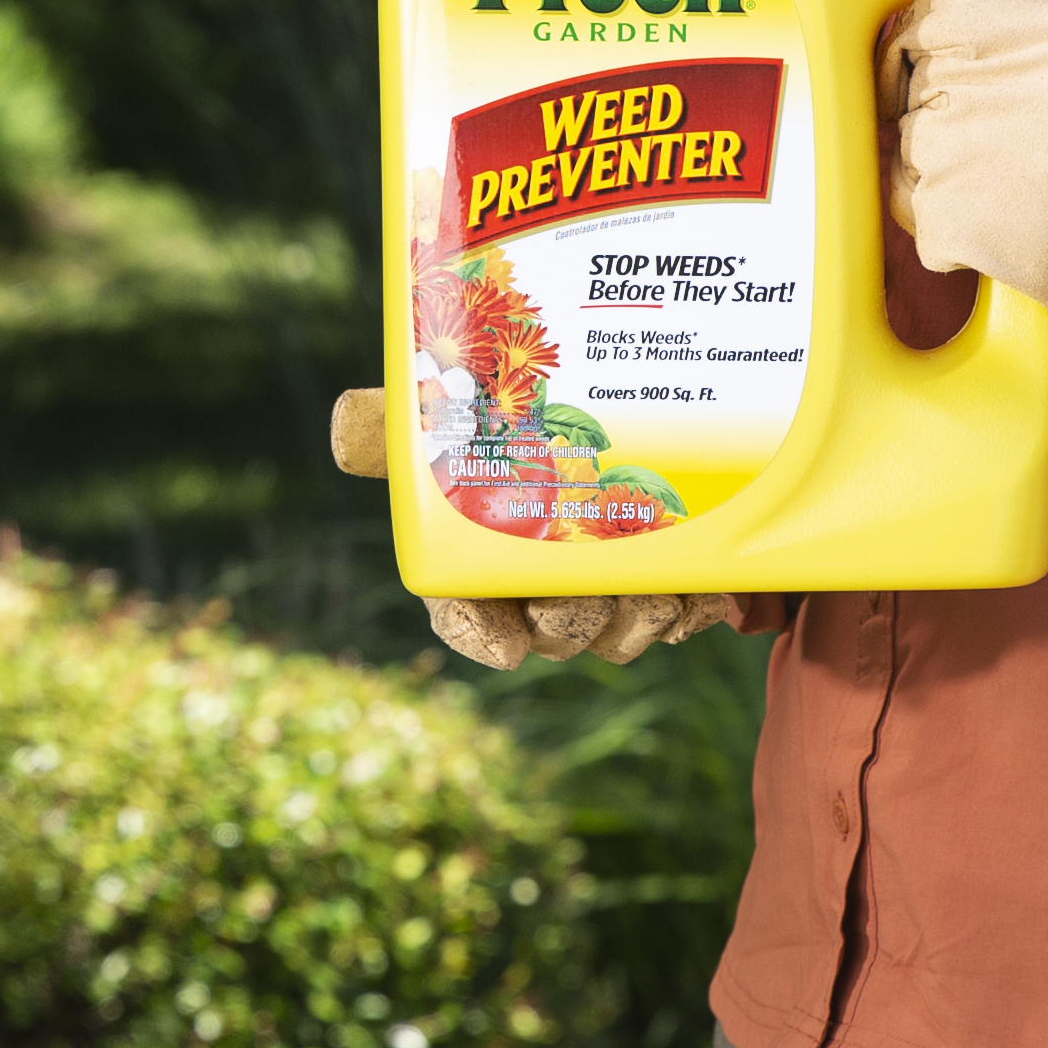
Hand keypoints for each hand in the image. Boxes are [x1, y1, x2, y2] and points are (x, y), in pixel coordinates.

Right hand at [335, 395, 735, 665]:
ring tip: (655, 589)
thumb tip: (345, 425)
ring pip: (622, 630)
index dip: (481, 636)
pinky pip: (687, 612)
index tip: (505, 647)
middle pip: (555, 631)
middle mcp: (545, 585)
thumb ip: (401, 421)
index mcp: (481, 560)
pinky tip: (702, 587)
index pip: (464, 614)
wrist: (619, 401)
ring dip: (638, 618)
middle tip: (590, 594)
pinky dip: (696, 604)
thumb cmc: (502, 419)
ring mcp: (611, 587)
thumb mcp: (451, 412)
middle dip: (572, 623)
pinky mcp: (675, 578)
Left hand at [880, 0, 1047, 411]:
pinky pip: (910, 205)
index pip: (925, 16)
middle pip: (914, 83)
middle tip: (997, 141)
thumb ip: (1025, 9)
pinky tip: (1001, 220)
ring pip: (908, 145)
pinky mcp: (948, 219)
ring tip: (1012, 185)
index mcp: (1026, 29)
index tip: (920, 63)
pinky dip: (945, 218)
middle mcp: (989, 82)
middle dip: (943, 110)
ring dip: (946, 166)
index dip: (918, 42)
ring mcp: (959, 152)